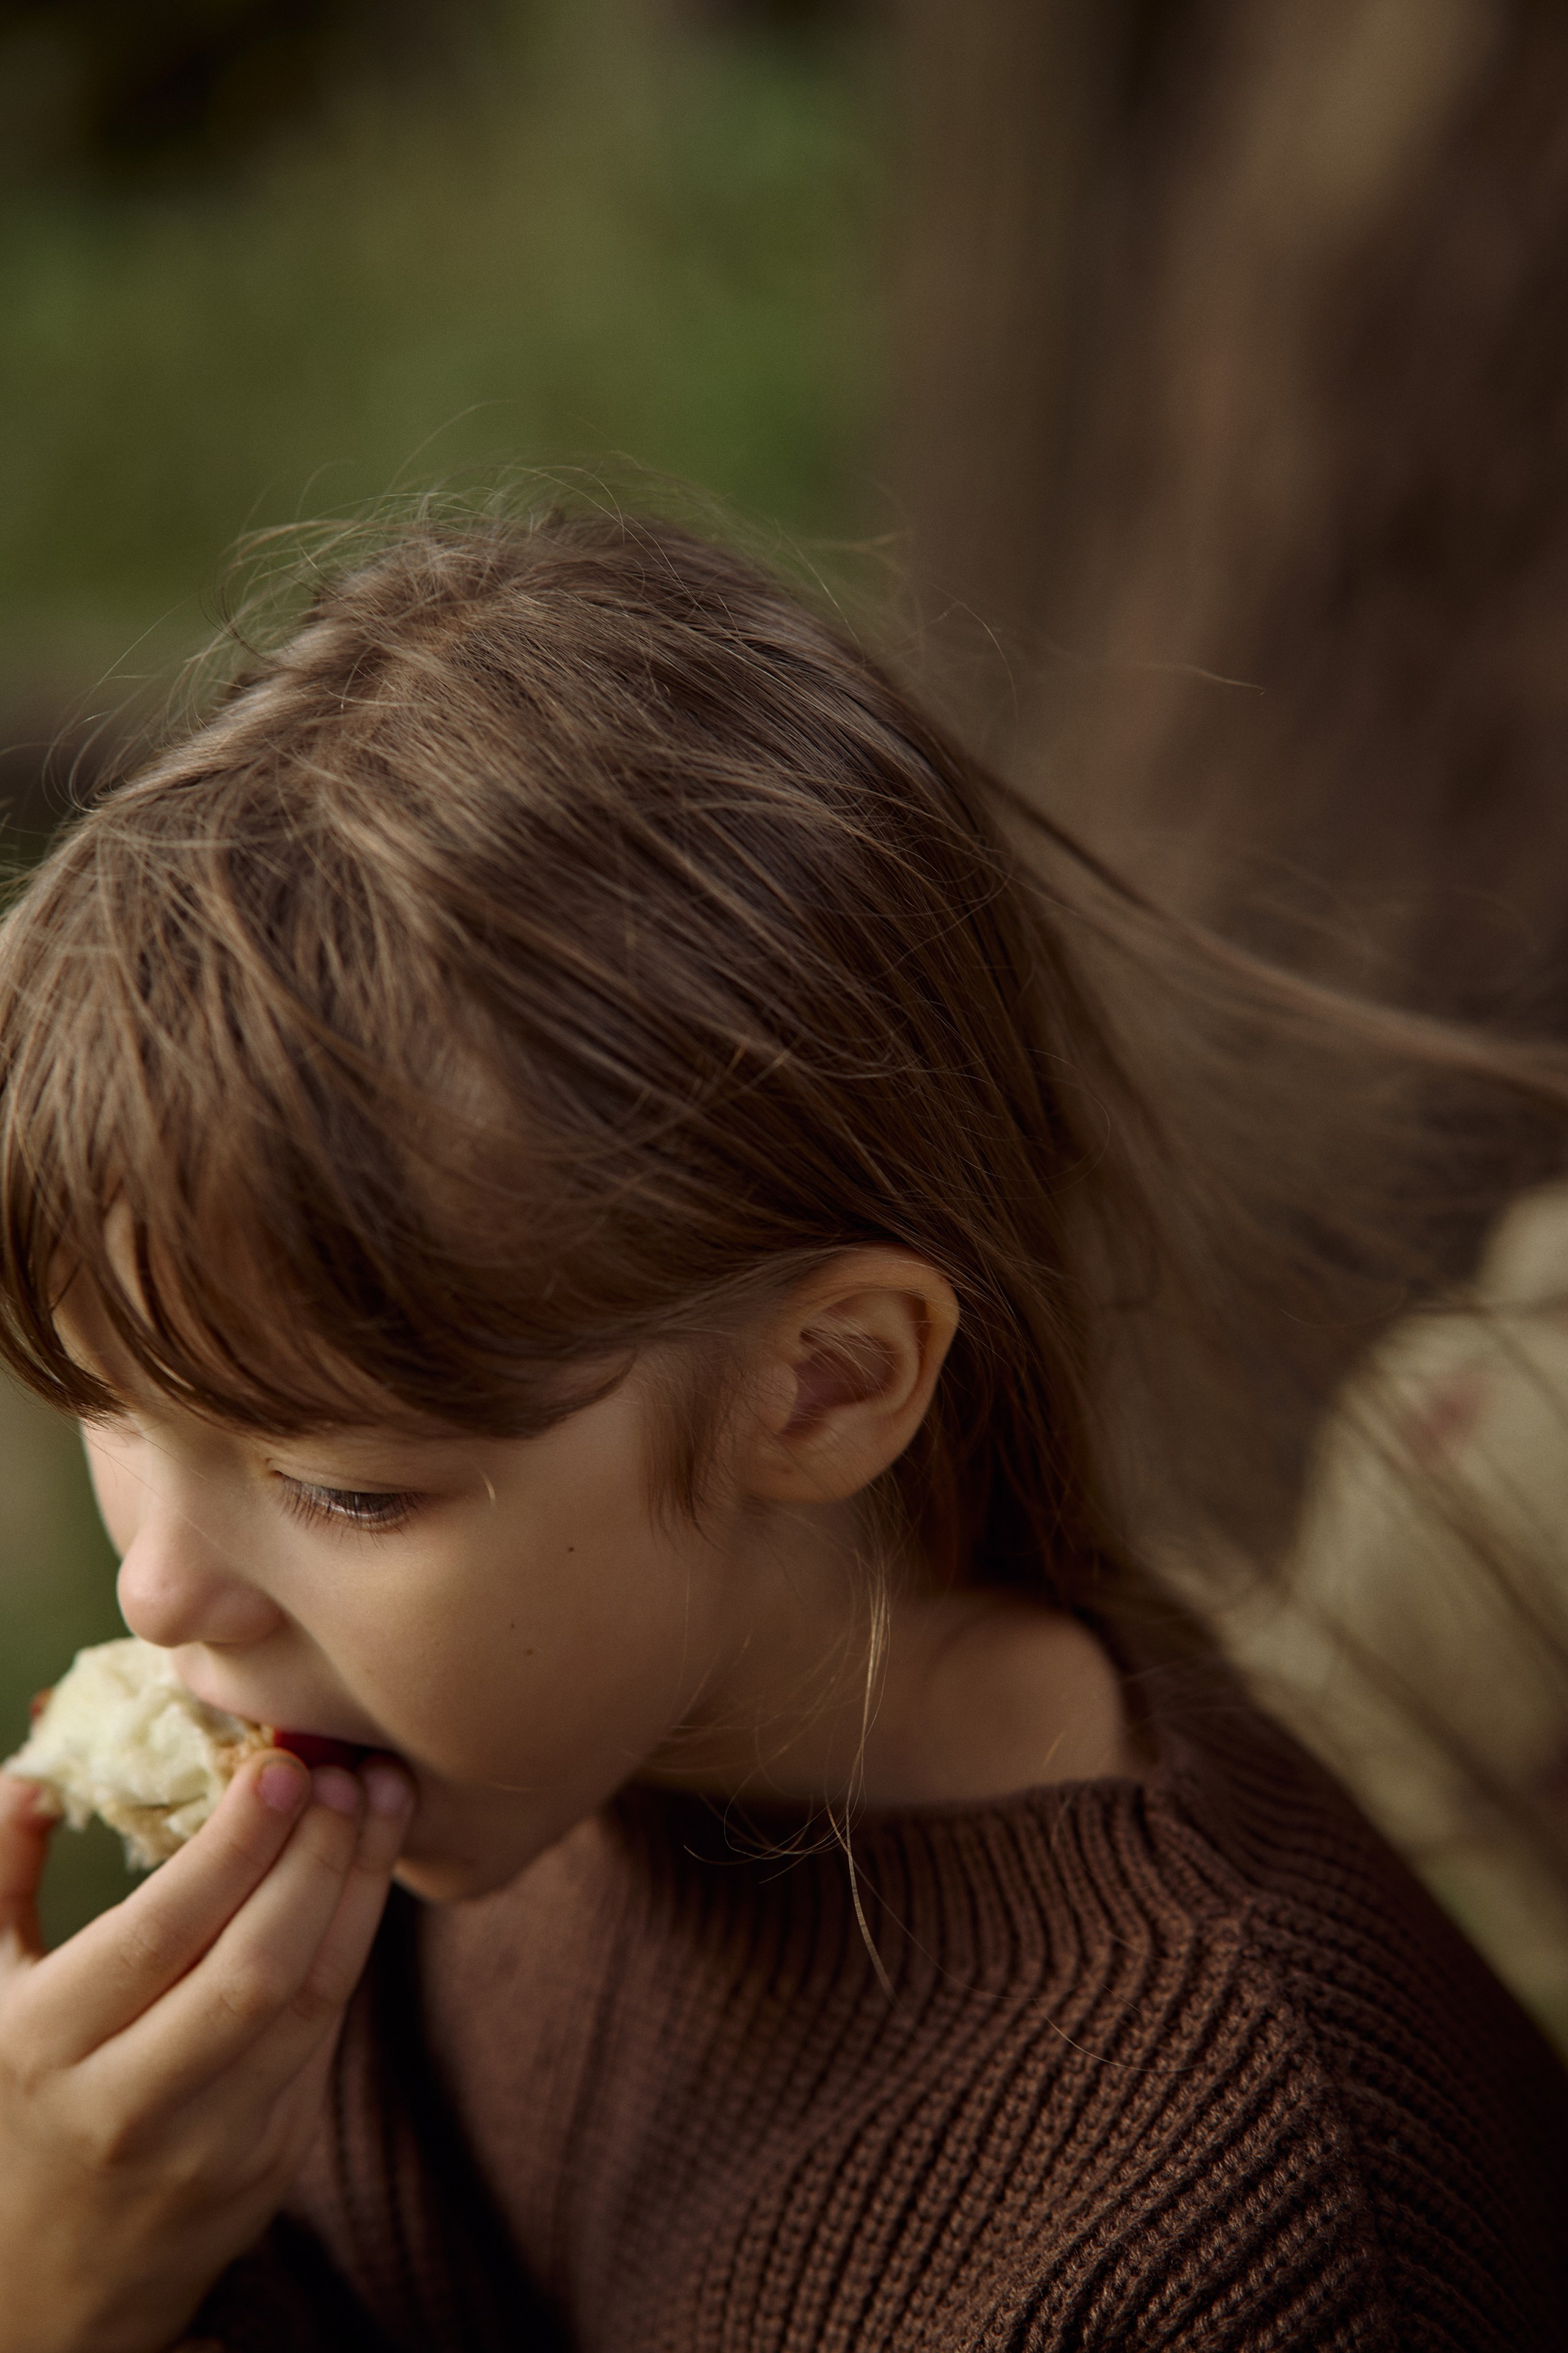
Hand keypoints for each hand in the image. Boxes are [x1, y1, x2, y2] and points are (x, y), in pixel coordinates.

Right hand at [0, 1749, 412, 2352]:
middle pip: (253, 1968)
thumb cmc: (14, 2099)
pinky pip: (325, 2037)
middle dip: (315, 1857)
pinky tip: (368, 1872)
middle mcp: (126, 2105)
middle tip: (349, 1769)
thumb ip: (0, 1873)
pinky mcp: (268, 2165)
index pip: (160, 1934)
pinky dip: (355, 1944)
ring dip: (359, 1888)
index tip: (282, 1765)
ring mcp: (208, 2146)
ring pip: (311, 2000)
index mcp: (46, 2046)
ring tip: (384, 1798)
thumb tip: (38, 1771)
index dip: (233, 1846)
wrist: (41, 2285)